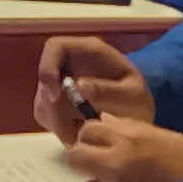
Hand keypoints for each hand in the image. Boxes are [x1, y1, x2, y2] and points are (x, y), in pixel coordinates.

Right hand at [33, 35, 153, 141]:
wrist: (139, 119)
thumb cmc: (138, 101)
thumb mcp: (132, 96)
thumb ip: (110, 91)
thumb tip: (79, 85)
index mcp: (90, 52)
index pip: (55, 46)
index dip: (48, 67)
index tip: (55, 96)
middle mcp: (71, 63)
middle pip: (45, 78)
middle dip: (53, 106)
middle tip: (72, 130)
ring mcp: (62, 82)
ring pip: (43, 99)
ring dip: (57, 121)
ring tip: (81, 135)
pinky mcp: (57, 102)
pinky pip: (46, 113)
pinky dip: (57, 127)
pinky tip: (78, 133)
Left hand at [66, 119, 182, 181]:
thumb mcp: (171, 142)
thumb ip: (135, 130)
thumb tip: (107, 121)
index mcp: (128, 142)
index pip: (89, 130)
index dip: (93, 138)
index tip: (100, 145)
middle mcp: (112, 166)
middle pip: (76, 157)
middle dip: (87, 162)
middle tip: (104, 170)